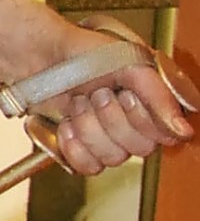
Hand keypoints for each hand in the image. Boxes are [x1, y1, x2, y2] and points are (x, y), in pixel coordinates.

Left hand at [0, 0, 194, 175]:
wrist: (39, 58)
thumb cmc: (82, 52)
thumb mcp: (129, 63)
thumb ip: (159, 96)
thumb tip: (182, 130)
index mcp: (151, 102)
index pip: (164, 134)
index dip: (141, 118)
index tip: (123, 94)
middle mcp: (134, 123)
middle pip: (138, 149)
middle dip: (110, 119)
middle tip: (95, 93)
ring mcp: (108, 138)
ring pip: (112, 158)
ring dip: (89, 128)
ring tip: (78, 103)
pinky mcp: (82, 149)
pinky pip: (88, 168)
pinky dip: (74, 146)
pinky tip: (67, 125)